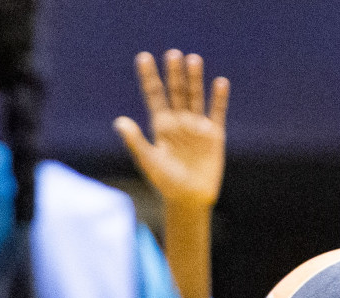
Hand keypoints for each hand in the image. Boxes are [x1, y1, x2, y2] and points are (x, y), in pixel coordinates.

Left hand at [115, 51, 228, 208]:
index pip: (154, 95)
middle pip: (176, 92)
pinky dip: (219, 98)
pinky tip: (220, 83)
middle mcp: (179, 122)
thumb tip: (119, 122)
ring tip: (193, 59)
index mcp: (161, 126)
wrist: (190, 199)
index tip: (144, 57)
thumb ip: (135, 141)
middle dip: (174, 74)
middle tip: (172, 54)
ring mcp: (197, 127)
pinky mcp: (214, 135)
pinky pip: (217, 112)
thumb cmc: (166, 183)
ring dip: (194, 79)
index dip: (149, 77)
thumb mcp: (149, 161)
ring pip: (195, 97)